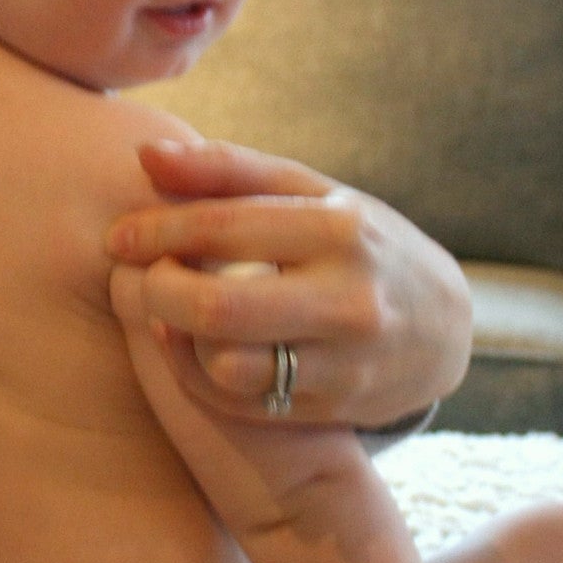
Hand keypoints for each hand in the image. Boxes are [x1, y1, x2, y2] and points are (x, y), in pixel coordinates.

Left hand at [106, 137, 471, 427]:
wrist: (443, 324)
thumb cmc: (356, 243)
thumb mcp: (311, 194)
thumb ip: (228, 172)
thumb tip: (144, 155)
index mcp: (340, 230)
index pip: (223, 227)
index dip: (156, 232)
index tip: (118, 238)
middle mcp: (348, 298)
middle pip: (216, 308)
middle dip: (156, 292)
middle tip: (137, 281)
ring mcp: (345, 361)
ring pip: (226, 365)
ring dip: (175, 340)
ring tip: (165, 315)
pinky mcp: (333, 408)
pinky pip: (240, 403)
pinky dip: (200, 376)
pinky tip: (192, 349)